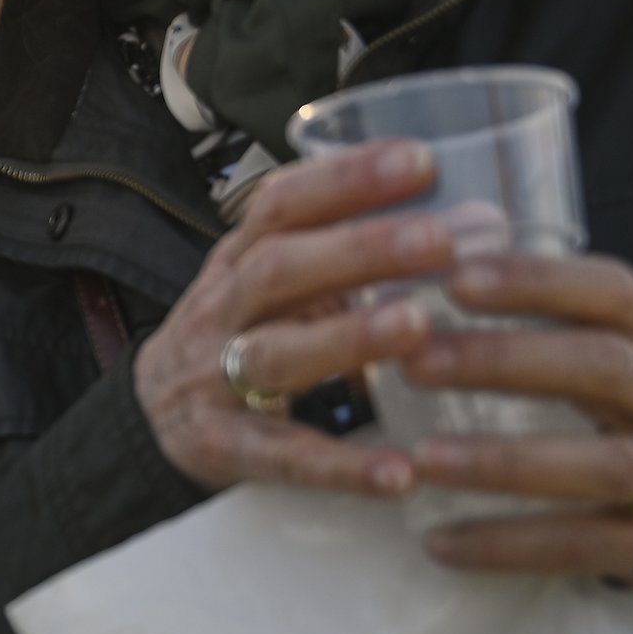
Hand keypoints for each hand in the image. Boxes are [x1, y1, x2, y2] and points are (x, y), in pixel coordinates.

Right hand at [135, 140, 450, 494]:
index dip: (344, 180)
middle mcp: (220, 309)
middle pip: (278, 269)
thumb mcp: (274, 284)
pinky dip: (342, 465)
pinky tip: (402, 472)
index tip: (419, 161)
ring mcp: (213, 377)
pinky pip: (285, 457)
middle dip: (357, 250)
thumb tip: (479, 224)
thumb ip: (352, 259)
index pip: (281, 205)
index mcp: (238, 261)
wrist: (153, 413)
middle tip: (438, 238)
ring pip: (275, 353)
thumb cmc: (244, 335)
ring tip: (417, 325)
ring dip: (347, 337)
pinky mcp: (224, 447)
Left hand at [403, 251, 632, 584]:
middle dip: (506, 360)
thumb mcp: (573, 371)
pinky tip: (438, 543)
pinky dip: (510, 543)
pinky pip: (587, 546)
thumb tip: (392, 291)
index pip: (610, 292)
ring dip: (506, 460)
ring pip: (606, 463)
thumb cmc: (595, 429)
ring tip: (423, 458)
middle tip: (414, 364)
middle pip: (606, 365)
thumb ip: (515, 332)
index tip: (452, 279)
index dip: (537, 280)